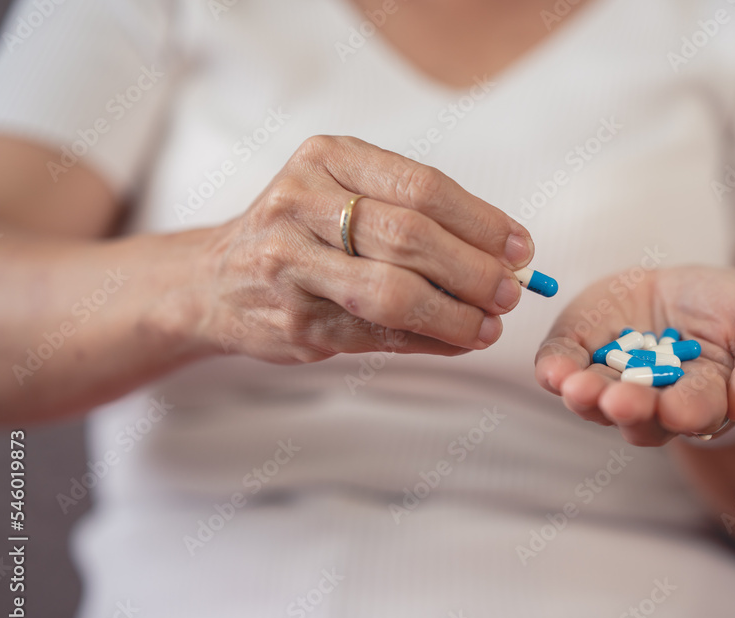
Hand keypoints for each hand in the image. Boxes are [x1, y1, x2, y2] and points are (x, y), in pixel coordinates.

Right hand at [194, 136, 533, 363]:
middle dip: (474, 271)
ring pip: (394, 292)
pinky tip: (457, 341)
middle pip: (412, 237)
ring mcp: (291, 267)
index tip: (520, 248)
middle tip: (510, 292)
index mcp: (326, 158)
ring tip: (489, 325)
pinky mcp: (294, 322)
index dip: (482, 221)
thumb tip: (506, 253)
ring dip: (456, 315)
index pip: (423, 187)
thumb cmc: (300, 231)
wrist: (214, 280)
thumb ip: (415, 212)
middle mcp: (301, 205)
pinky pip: (378, 334)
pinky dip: (429, 341)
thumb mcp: (343, 192)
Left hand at [535, 266, 734, 445]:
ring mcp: (611, 381)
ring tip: (579, 389)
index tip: (681, 410)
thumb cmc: (731, 310)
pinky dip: (554, 371)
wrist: (681, 285)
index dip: (689, 411)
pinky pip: (560, 369)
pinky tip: (554, 372)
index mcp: (704, 401)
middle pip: (642, 418)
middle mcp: (653, 403)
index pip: (697, 411)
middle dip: (633, 409)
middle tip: (623, 402)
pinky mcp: (577, 352)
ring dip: (588, 399)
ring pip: (597, 403)